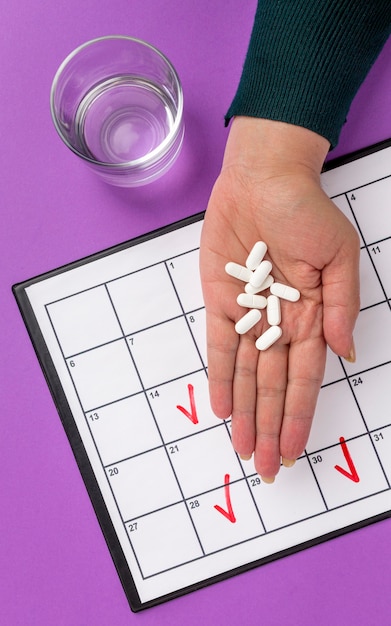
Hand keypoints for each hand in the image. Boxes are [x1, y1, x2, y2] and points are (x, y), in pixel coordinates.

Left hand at [200, 117, 359, 480]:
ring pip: (244, 374)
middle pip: (272, 386)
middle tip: (264, 468)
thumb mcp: (339, 257)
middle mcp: (278, 324)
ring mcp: (247, 315)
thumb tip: (345, 354)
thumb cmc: (307, 212)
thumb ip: (341, 307)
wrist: (265, 179)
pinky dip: (219, 376)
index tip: (292, 450)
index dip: (297, 416)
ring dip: (244, 413)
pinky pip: (218, 345)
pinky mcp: (220, 300)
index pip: (303, 379)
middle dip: (268, 428)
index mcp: (312, 318)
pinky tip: (222, 407)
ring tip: (242, 449)